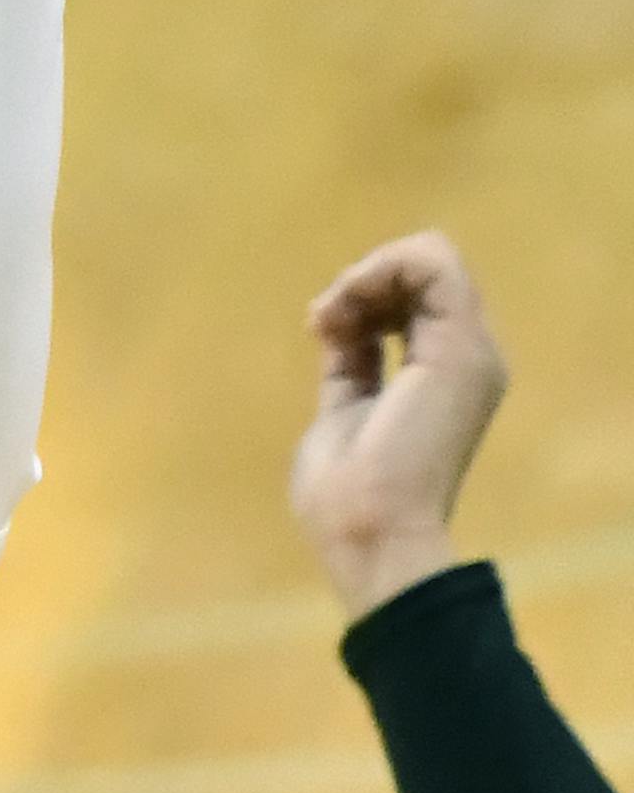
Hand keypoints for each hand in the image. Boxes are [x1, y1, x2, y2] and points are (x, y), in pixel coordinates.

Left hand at [290, 232, 508, 620]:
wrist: (371, 533)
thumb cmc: (346, 496)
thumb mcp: (344, 409)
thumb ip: (352, 366)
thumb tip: (340, 326)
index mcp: (439, 379)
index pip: (407, 305)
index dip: (359, 300)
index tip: (322, 328)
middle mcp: (464, 360)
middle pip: (419, 278)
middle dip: (361, 282)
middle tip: (326, 322)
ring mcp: (469, 351)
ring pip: (429, 259)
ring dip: (366, 274)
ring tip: (332, 316)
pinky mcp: (460, 343)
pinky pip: (432, 261)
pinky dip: (379, 268)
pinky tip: (345, 304)